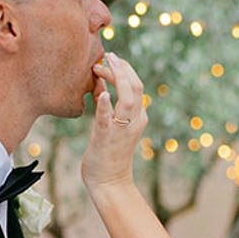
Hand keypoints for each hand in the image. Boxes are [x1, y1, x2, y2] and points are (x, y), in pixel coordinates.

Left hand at [81, 53, 147, 192]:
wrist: (109, 181)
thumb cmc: (108, 153)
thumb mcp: (111, 125)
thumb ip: (107, 105)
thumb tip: (100, 85)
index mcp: (138, 116)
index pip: (136, 86)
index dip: (124, 69)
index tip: (109, 60)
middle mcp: (135, 121)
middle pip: (135, 87)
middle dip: (122, 68)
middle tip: (108, 56)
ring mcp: (122, 129)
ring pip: (127, 98)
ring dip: (116, 79)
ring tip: (102, 66)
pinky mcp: (107, 138)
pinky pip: (108, 119)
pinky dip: (105, 105)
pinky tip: (101, 93)